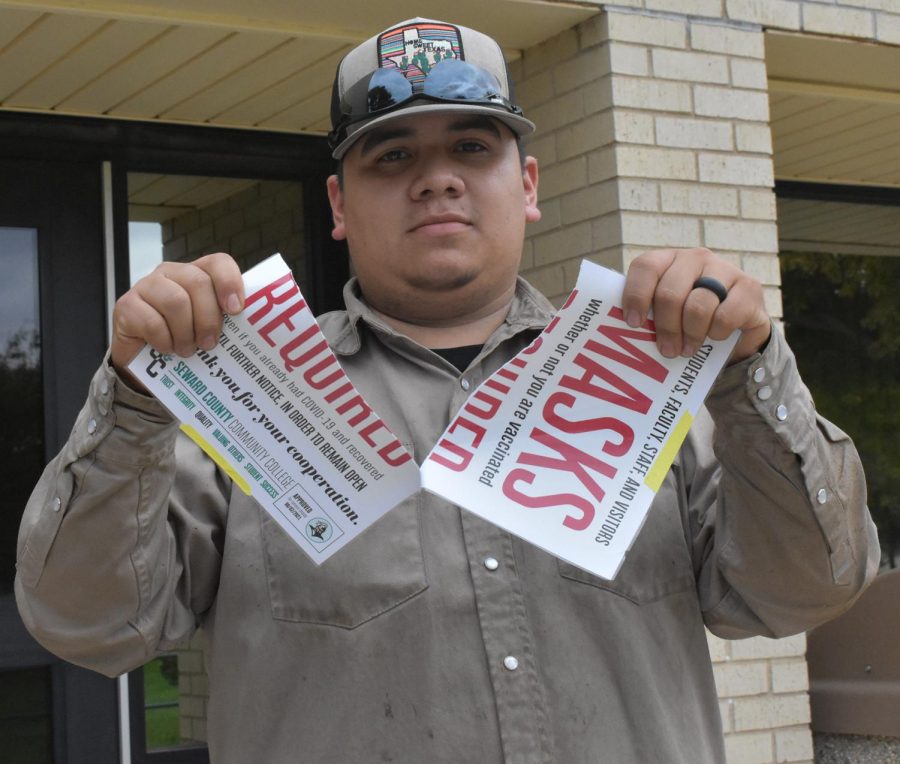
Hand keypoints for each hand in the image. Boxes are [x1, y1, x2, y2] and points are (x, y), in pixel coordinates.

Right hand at [111, 253, 243, 390]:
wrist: (144, 360)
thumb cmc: (183, 340)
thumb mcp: (208, 328)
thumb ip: (226, 321)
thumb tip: (254, 331)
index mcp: (197, 274)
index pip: (219, 262)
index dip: (230, 282)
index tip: (237, 310)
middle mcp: (172, 273)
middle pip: (198, 283)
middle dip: (209, 318)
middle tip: (210, 343)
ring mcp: (146, 286)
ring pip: (176, 301)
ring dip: (186, 333)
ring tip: (188, 350)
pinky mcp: (126, 305)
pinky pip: (152, 321)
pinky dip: (165, 341)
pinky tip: (167, 350)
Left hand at [621, 248, 770, 363]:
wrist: (737, 326)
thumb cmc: (689, 319)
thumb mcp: (667, 313)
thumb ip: (648, 314)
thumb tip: (621, 332)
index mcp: (668, 260)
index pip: (646, 267)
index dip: (636, 295)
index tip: (634, 323)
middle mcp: (696, 258)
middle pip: (670, 293)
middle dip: (666, 327)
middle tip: (667, 350)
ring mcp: (724, 269)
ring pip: (698, 306)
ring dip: (690, 334)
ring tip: (688, 350)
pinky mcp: (749, 286)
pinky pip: (726, 315)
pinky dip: (717, 332)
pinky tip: (715, 337)